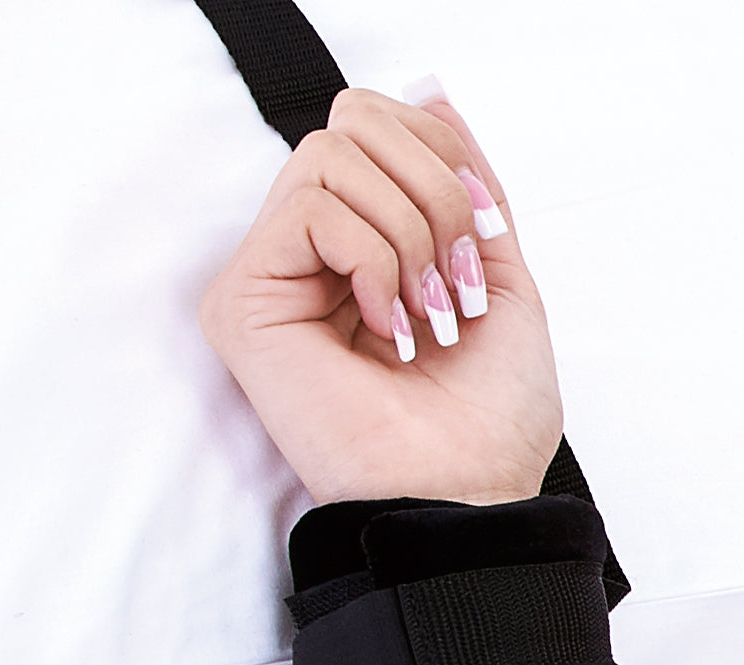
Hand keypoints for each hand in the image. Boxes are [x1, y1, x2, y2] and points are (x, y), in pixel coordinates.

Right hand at [200, 87, 561, 504]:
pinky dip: (372, 259)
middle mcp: (316, 255)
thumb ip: (463, 180)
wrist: (468, 491)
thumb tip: (432, 93)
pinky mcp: (243, 303)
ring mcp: (275, 277)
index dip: (446, 158)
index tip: (485, 238)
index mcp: (371, 247)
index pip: (380, 126)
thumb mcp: (500, 269)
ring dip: (409, 231)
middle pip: (353, 121)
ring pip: (332, 154)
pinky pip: (310, 210)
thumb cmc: (490, 413)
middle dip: (433, 190)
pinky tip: (383, 325)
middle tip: (452, 283)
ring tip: (423, 315)